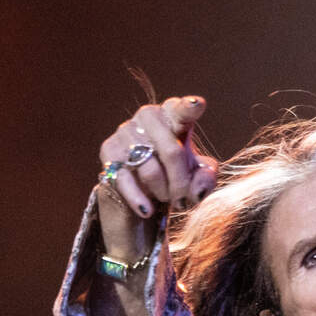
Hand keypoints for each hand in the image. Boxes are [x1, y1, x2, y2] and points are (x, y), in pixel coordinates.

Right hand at [96, 95, 217, 259]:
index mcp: (174, 115)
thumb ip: (206, 178)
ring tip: (168, 198)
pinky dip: (138, 198)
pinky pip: (125, 179)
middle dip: (181, 183)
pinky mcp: (108, 150)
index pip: (182, 110)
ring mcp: (126, 131)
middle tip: (184, 199)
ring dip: (164, 192)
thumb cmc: (178, 171)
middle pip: (171, 152)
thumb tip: (197, 190)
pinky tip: (147, 210)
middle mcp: (149, 117)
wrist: (146, 183)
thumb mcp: (199, 175)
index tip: (197, 105)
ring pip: (150, 170)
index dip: (190, 108)